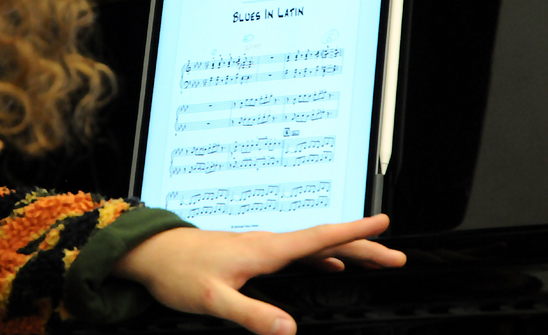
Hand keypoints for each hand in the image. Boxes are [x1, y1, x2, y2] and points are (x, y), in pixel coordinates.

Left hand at [112, 214, 404, 334]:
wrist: (151, 253)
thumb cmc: (177, 271)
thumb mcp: (213, 300)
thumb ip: (251, 315)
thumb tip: (289, 330)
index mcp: (264, 250)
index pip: (319, 238)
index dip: (354, 233)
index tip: (384, 224)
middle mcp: (267, 243)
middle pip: (325, 241)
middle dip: (363, 246)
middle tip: (396, 256)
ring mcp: (260, 247)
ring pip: (314, 246)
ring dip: (346, 251)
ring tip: (374, 258)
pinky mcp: (252, 254)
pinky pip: (297, 253)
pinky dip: (321, 256)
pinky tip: (328, 266)